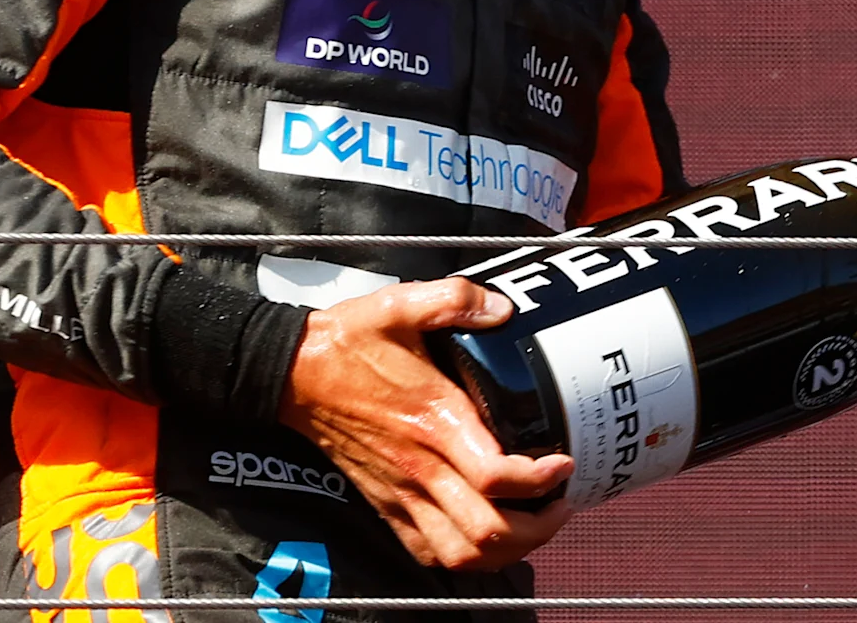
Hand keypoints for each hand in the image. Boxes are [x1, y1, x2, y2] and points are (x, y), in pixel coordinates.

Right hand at [277, 278, 574, 570]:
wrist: (292, 374)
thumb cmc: (347, 343)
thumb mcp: (400, 304)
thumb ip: (454, 299)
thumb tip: (502, 308)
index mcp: (435, 421)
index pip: (496, 476)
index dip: (540, 480)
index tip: (564, 464)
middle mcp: (422, 467)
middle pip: (488, 531)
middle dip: (537, 527)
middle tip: (562, 503)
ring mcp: (402, 493)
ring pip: (462, 554)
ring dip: (506, 550)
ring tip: (533, 526)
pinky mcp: (386, 504)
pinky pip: (428, 552)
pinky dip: (464, 557)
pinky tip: (486, 535)